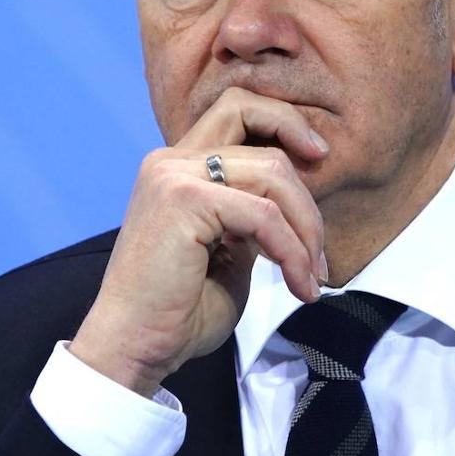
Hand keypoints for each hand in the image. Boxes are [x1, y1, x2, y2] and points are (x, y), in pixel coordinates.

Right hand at [69, 87, 328, 396]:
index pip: (236, 109)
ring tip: (311, 275)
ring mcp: (172, 174)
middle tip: (320, 243)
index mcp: (175, 167)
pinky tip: (299, 285)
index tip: (319, 157)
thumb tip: (298, 206)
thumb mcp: (229, 252)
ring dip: (306, 226)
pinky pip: (263, 215)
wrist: (134, 346)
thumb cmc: (177, 312)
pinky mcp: (183, 199)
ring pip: (270, 170)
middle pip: (253, 117)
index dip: (283, 120)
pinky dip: (292, 251)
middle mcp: (169, 160)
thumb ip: (254, 218)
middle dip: (304, 177)